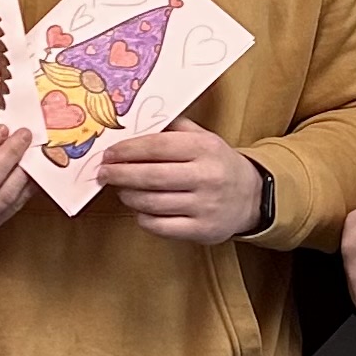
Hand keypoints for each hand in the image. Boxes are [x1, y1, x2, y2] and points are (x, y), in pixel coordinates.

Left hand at [98, 123, 266, 241]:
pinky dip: (143, 217)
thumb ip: (172, 129)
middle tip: (103, 173)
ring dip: (128, 196)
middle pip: (150, 177)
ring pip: (152, 203)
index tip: (108, 154)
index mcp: (205, 148)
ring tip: (121, 190)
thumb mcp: (203, 138)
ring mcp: (205, 206)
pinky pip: (160, 226)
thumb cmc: (217, 164)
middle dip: (119, 175)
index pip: (156, 146)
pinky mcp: (201, 230)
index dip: (127, 151)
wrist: (252, 197)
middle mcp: (207, 177)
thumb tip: (132, 125)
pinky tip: (141, 209)